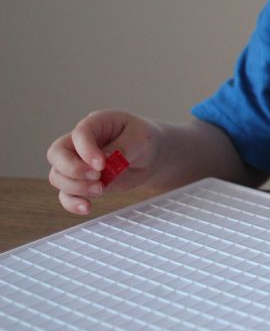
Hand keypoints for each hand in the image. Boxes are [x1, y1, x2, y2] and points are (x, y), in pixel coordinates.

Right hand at [46, 109, 161, 214]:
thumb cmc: (146, 140)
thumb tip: (103, 163)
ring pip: (58, 176)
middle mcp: (80, 142)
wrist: (153, 156)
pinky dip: (72, 203)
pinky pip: (66, 194)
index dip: (86, 150)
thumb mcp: (141, 140)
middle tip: (97, 177)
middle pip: (57, 154)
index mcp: (96, 123)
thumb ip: (122, 149)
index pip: (80, 134)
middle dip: (73, 169)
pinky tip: (87, 207)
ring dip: (74, 187)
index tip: (101, 165)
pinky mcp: (82, 182)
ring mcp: (78, 162)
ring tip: (100, 189)